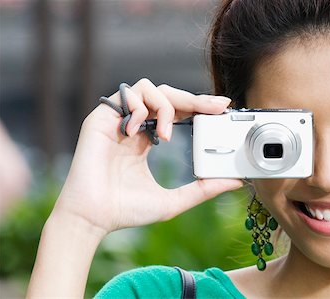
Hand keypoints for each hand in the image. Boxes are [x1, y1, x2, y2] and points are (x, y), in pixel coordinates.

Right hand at [54, 78, 242, 234]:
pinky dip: (137, 109)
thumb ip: (204, 189)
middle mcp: (135, 126)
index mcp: (148, 139)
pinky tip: (137, 132)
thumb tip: (236, 181)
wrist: (93, 218)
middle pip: (167, 95)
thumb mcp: (175, 200)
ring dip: (164, 107)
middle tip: (215, 107)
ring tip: (165, 135)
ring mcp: (118, 120)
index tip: (222, 107)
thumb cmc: (127, 211)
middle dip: (193, 98)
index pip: (177, 112)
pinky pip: (125, 95)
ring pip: (148, 88)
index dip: (199, 105)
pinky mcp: (101, 118)